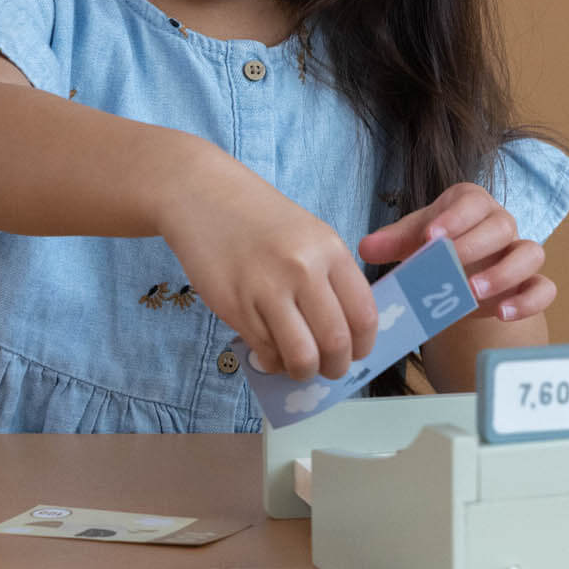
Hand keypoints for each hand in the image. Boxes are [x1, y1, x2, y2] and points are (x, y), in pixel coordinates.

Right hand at [158, 151, 377, 381]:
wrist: (204, 196)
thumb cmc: (260, 218)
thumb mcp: (310, 235)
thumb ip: (331, 278)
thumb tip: (347, 334)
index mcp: (329, 249)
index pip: (363, 315)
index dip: (364, 345)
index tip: (356, 352)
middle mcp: (302, 269)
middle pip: (336, 343)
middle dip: (337, 367)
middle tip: (328, 367)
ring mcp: (267, 289)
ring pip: (301, 357)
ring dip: (304, 371)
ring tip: (299, 365)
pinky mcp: (235, 306)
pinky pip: (266, 351)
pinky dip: (273, 361)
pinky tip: (272, 350)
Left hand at [358, 181, 555, 323]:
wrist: (459, 274)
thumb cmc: (435, 247)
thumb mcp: (412, 240)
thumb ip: (392, 241)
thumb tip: (365, 248)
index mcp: (472, 204)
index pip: (471, 201)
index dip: (454, 217)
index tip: (430, 236)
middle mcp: (502, 223)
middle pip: (502, 225)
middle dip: (475, 245)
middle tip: (449, 266)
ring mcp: (519, 253)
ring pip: (530, 254)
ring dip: (504, 273)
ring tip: (472, 292)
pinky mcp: (531, 284)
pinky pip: (544, 289)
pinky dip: (528, 301)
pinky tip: (501, 313)